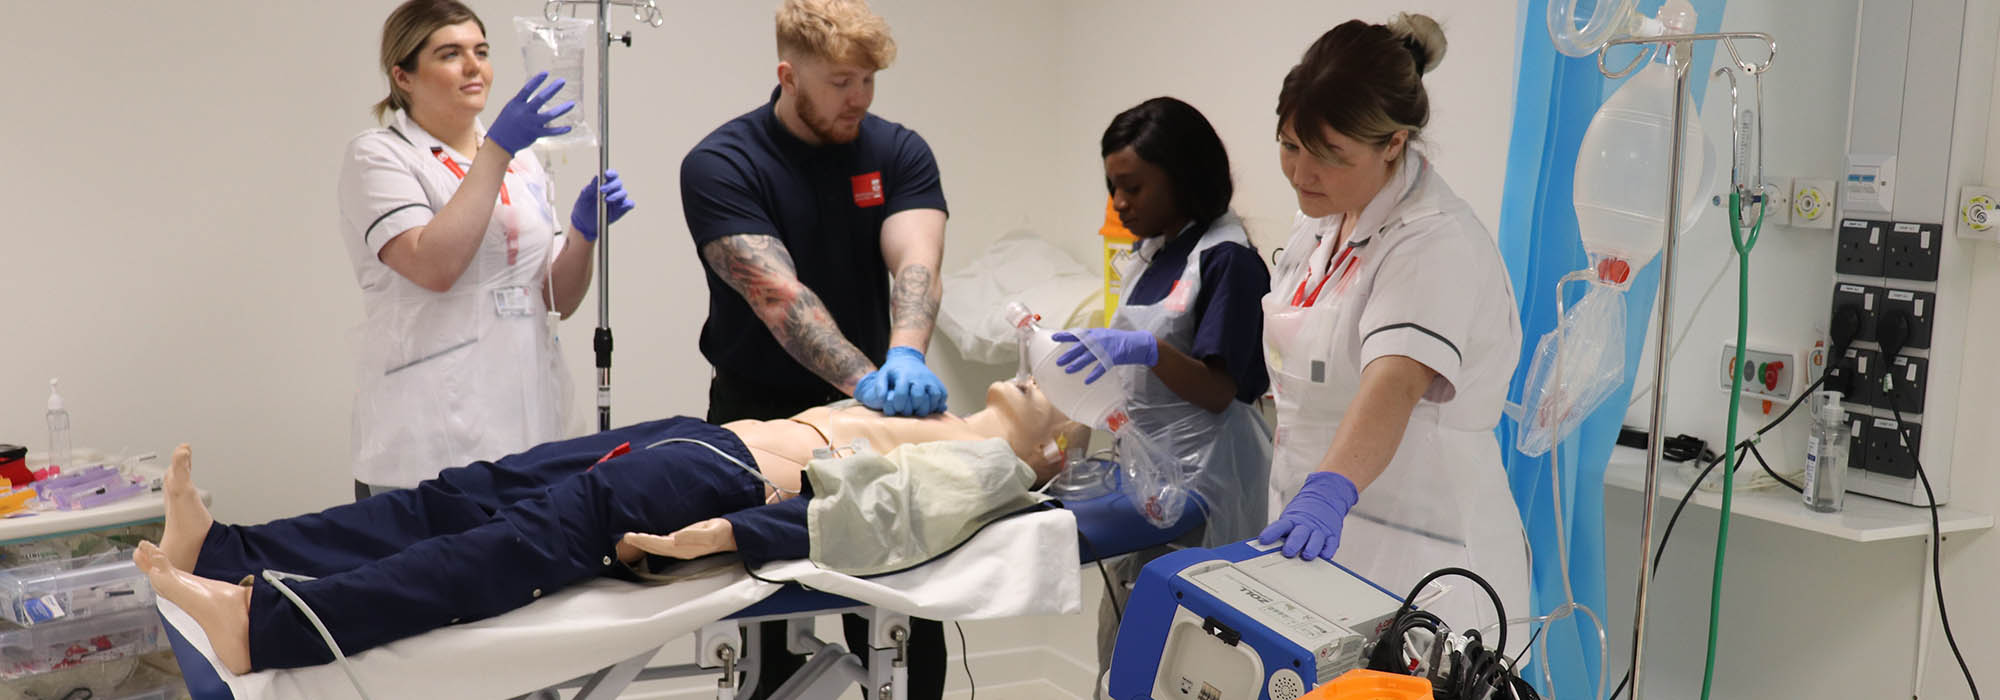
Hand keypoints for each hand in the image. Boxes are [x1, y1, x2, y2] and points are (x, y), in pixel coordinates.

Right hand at [486, 71, 574, 153]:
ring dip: (562, 109)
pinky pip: (551, 132)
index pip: (527, 89)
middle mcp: (524, 112)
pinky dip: (560, 130)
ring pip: (549, 115)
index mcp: (516, 104)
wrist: (499, 143)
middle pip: (540, 98)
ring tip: (572, 104)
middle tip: (562, 81)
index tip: (546, 73)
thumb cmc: (506, 123)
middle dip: (552, 89)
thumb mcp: (511, 108)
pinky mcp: (535, 134)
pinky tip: (569, 127)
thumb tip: (538, 95)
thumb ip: (524, 102)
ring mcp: (530, 124)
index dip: (536, 81)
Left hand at [571, 170, 633, 241]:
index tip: (606, 175)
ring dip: (616, 195)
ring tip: (606, 200)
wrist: (584, 223)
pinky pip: (629, 204)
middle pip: (618, 183)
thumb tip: (596, 177)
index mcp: (604, 184)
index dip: (611, 173)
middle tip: (602, 190)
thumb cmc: (584, 207)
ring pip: (624, 193)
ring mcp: (618, 200)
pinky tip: (621, 206)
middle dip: (611, 186)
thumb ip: (590, 188)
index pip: (611, 175)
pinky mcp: (622, 209)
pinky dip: (628, 204)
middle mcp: (613, 190)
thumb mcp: (584, 197)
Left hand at [621, 519, 735, 559]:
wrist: (732, 535)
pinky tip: (647, 539)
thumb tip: (675, 538)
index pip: (659, 545)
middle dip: (640, 543)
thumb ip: (694, 535)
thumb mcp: (712, 532)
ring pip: (658, 547)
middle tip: (625, 536)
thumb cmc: (723, 532)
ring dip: (644, 543)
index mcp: (685, 548)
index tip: (632, 537)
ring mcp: (682, 548)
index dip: (645, 542)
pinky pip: (663, 544)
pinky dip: (652, 541)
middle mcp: (681, 550)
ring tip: (631, 537)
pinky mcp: (683, 543)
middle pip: (655, 548)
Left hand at [855, 346, 948, 415]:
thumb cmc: (894, 371)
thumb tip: (882, 399)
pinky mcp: (939, 384)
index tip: (897, 408)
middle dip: (913, 407)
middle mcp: (919, 377)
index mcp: (904, 375)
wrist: (908, 359)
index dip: (899, 404)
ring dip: (927, 408)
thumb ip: (879, 387)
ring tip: (919, 410)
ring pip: (934, 396)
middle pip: (919, 396)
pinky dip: (938, 404)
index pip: (902, 393)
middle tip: (909, 411)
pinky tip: (929, 407)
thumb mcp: (883, 374)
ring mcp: (931, 380)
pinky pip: (942, 396)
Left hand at [1052, 328, 1158, 383]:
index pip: (1077, 333)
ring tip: (1068, 370)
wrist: (1138, 343)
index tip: (1053, 338)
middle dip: (1068, 355)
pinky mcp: (1113, 357)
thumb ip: (1093, 338)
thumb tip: (1080, 344)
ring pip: (1087, 357)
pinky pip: (1101, 367)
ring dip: (1077, 364)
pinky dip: (1094, 374)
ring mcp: (1105, 348)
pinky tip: (1087, 381)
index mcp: (1095, 333)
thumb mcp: (1105, 335)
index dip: (1065, 336)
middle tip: (1058, 362)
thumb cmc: (1120, 340)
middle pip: (1079, 347)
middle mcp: (1098, 339)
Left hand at [1258, 471, 1358, 561]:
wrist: (1325, 497)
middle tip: (1288, 552)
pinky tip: (1324, 555)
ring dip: (1311, 548)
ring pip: (1316, 539)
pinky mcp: (1332, 535)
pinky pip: (1330, 543)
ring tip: (1307, 555)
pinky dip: (1327, 550)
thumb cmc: (1303, 516)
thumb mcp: (1290, 519)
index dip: (1271, 533)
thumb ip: (1281, 534)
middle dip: (1293, 543)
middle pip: (1299, 534)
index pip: (1280, 526)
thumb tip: (1265, 549)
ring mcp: (1319, 530)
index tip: (1263, 540)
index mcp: (1292, 520)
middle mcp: (1306, 525)